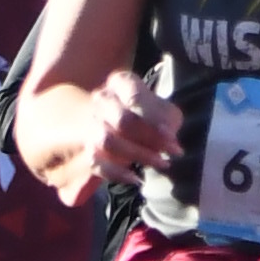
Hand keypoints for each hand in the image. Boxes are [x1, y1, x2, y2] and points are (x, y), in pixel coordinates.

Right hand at [54, 71, 179, 201]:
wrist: (114, 119)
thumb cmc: (148, 113)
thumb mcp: (163, 110)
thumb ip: (167, 119)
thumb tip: (169, 138)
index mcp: (120, 82)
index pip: (134, 98)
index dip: (153, 119)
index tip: (171, 136)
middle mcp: (102, 99)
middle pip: (122, 121)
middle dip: (149, 139)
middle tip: (171, 153)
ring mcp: (91, 122)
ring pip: (107, 141)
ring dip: (137, 155)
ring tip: (160, 163)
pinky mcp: (88, 146)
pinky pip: (96, 162)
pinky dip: (116, 173)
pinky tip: (136, 178)